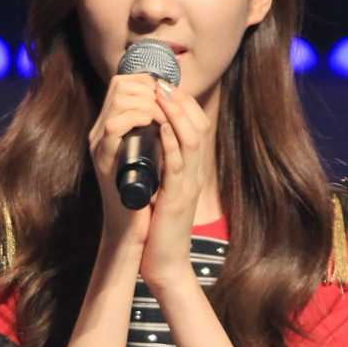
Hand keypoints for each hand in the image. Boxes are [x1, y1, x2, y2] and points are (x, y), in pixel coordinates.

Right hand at [88, 72, 167, 247]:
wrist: (133, 230)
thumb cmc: (146, 197)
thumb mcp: (154, 158)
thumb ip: (158, 136)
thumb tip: (178, 113)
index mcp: (113, 129)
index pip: (124, 83)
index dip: (148, 81)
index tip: (168, 95)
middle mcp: (102, 133)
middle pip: (119, 85)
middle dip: (149, 88)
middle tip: (167, 104)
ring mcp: (101, 146)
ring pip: (117, 101)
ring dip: (146, 101)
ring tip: (162, 114)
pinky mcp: (105, 161)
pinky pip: (112, 128)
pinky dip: (134, 119)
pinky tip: (151, 123)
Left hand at [140, 81, 213, 293]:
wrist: (165, 264)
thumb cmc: (159, 229)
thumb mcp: (163, 191)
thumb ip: (162, 168)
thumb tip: (149, 143)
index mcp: (191, 171)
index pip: (197, 126)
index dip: (184, 103)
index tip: (164, 86)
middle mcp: (194, 175)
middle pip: (199, 126)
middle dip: (181, 101)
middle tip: (162, 82)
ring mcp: (188, 187)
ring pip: (192, 141)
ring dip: (176, 114)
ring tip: (162, 95)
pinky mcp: (177, 200)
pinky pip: (178, 167)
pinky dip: (171, 144)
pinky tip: (162, 128)